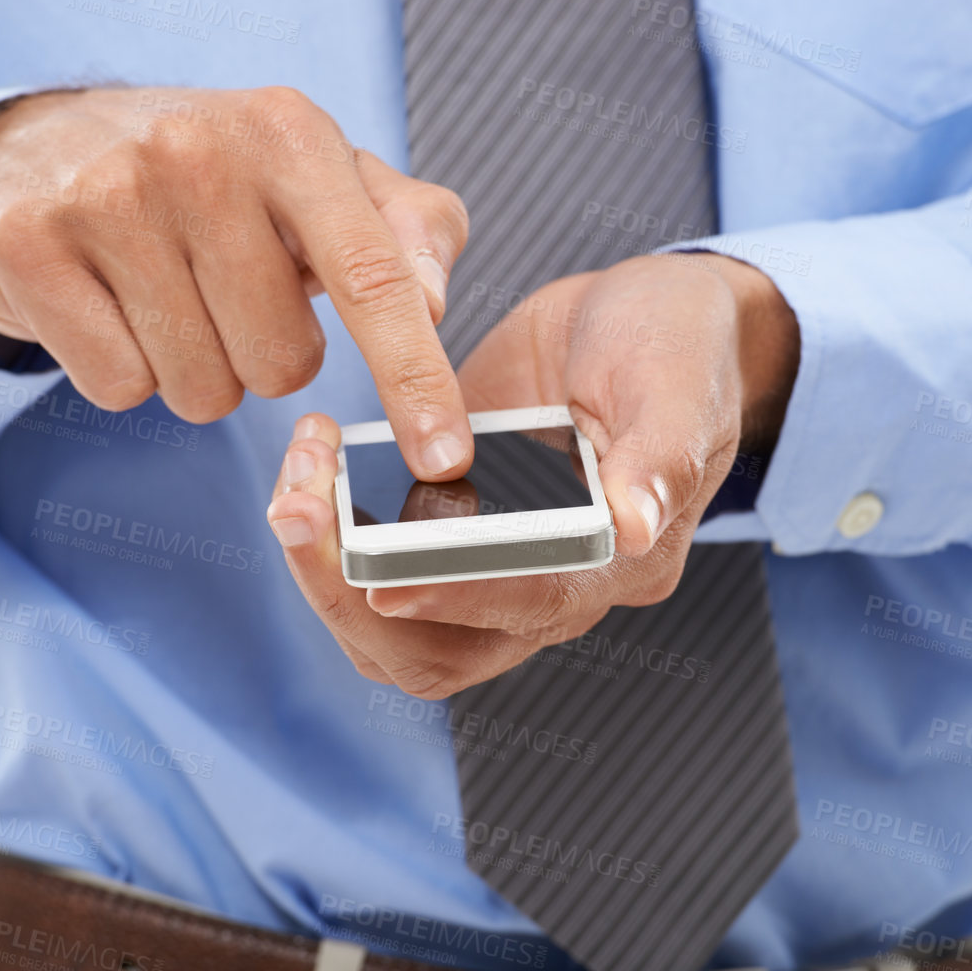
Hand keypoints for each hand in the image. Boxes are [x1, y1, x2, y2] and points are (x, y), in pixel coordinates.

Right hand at [0, 86, 473, 480]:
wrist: (46, 144)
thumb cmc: (220, 179)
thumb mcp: (328, 180)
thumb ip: (410, 232)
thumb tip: (432, 301)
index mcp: (290, 133)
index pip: (375, 279)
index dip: (417, 380)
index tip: (445, 458)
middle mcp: (196, 152)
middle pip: (283, 365)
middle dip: (267, 358)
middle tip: (230, 297)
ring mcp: (105, 196)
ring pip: (202, 389)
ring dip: (198, 371)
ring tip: (170, 299)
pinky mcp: (30, 248)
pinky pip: (120, 388)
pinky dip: (126, 372)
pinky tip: (111, 308)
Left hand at [265, 252, 799, 698]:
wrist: (637, 318)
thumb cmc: (675, 345)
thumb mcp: (677, 380)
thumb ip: (660, 452)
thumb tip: (634, 527)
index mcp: (622, 562)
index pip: (536, 603)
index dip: (458, 596)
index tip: (384, 578)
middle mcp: (555, 589)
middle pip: (443, 651)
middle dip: (354, 593)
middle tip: (298, 507)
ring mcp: (493, 570)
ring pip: (394, 632)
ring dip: (327, 575)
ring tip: (294, 485)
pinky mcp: (446, 536)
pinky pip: (374, 576)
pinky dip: (330, 540)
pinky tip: (309, 472)